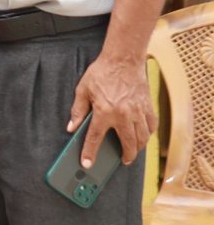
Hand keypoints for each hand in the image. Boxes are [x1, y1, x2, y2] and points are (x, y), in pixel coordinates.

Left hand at [70, 52, 152, 168]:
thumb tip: (71, 127)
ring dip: (138, 147)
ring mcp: (138, 112)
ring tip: (133, 150)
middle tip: (123, 160)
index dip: (90, 153)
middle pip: (128, 144)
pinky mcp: (148, 107)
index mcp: (104, 112)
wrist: (123, 59)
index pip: (95, 138)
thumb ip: (77, 110)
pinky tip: (143, 135)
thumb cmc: (101, 73)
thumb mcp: (83, 90)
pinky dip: (148, 134)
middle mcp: (123, 115)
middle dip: (126, 156)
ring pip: (143, 138)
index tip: (87, 164)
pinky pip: (151, 126)